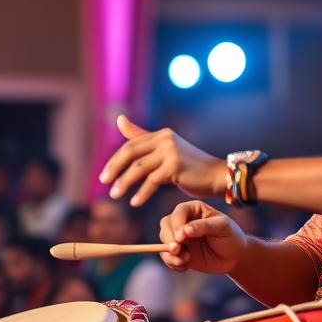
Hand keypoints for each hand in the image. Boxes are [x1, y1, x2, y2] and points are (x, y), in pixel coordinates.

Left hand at [100, 116, 222, 206]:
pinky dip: (142, 193)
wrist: (216, 176)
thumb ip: (143, 137)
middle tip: (104, 182)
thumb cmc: (191, 167)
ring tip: (115, 195)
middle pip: (131, 153)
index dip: (115, 160)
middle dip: (115, 169)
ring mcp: (170, 152)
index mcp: (162, 134)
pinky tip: (135, 202)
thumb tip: (119, 119)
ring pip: (138, 169)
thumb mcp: (166, 150)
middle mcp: (165, 139)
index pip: (131, 145)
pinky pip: (151, 181)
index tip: (105, 175)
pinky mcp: (175, 166)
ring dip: (124, 183)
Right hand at [158, 201, 248, 274]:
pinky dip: (173, 263)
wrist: (235, 256)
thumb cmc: (231, 236)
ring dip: (170, 253)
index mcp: (194, 209)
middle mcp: (183, 221)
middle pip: (166, 225)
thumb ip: (203, 226)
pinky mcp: (179, 252)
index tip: (181, 237)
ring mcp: (179, 237)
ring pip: (164, 242)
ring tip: (185, 261)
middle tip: (176, 250)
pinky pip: (168, 257)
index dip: (177, 224)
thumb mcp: (222, 227)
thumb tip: (184, 231)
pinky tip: (185, 267)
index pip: (178, 213)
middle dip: (169, 239)